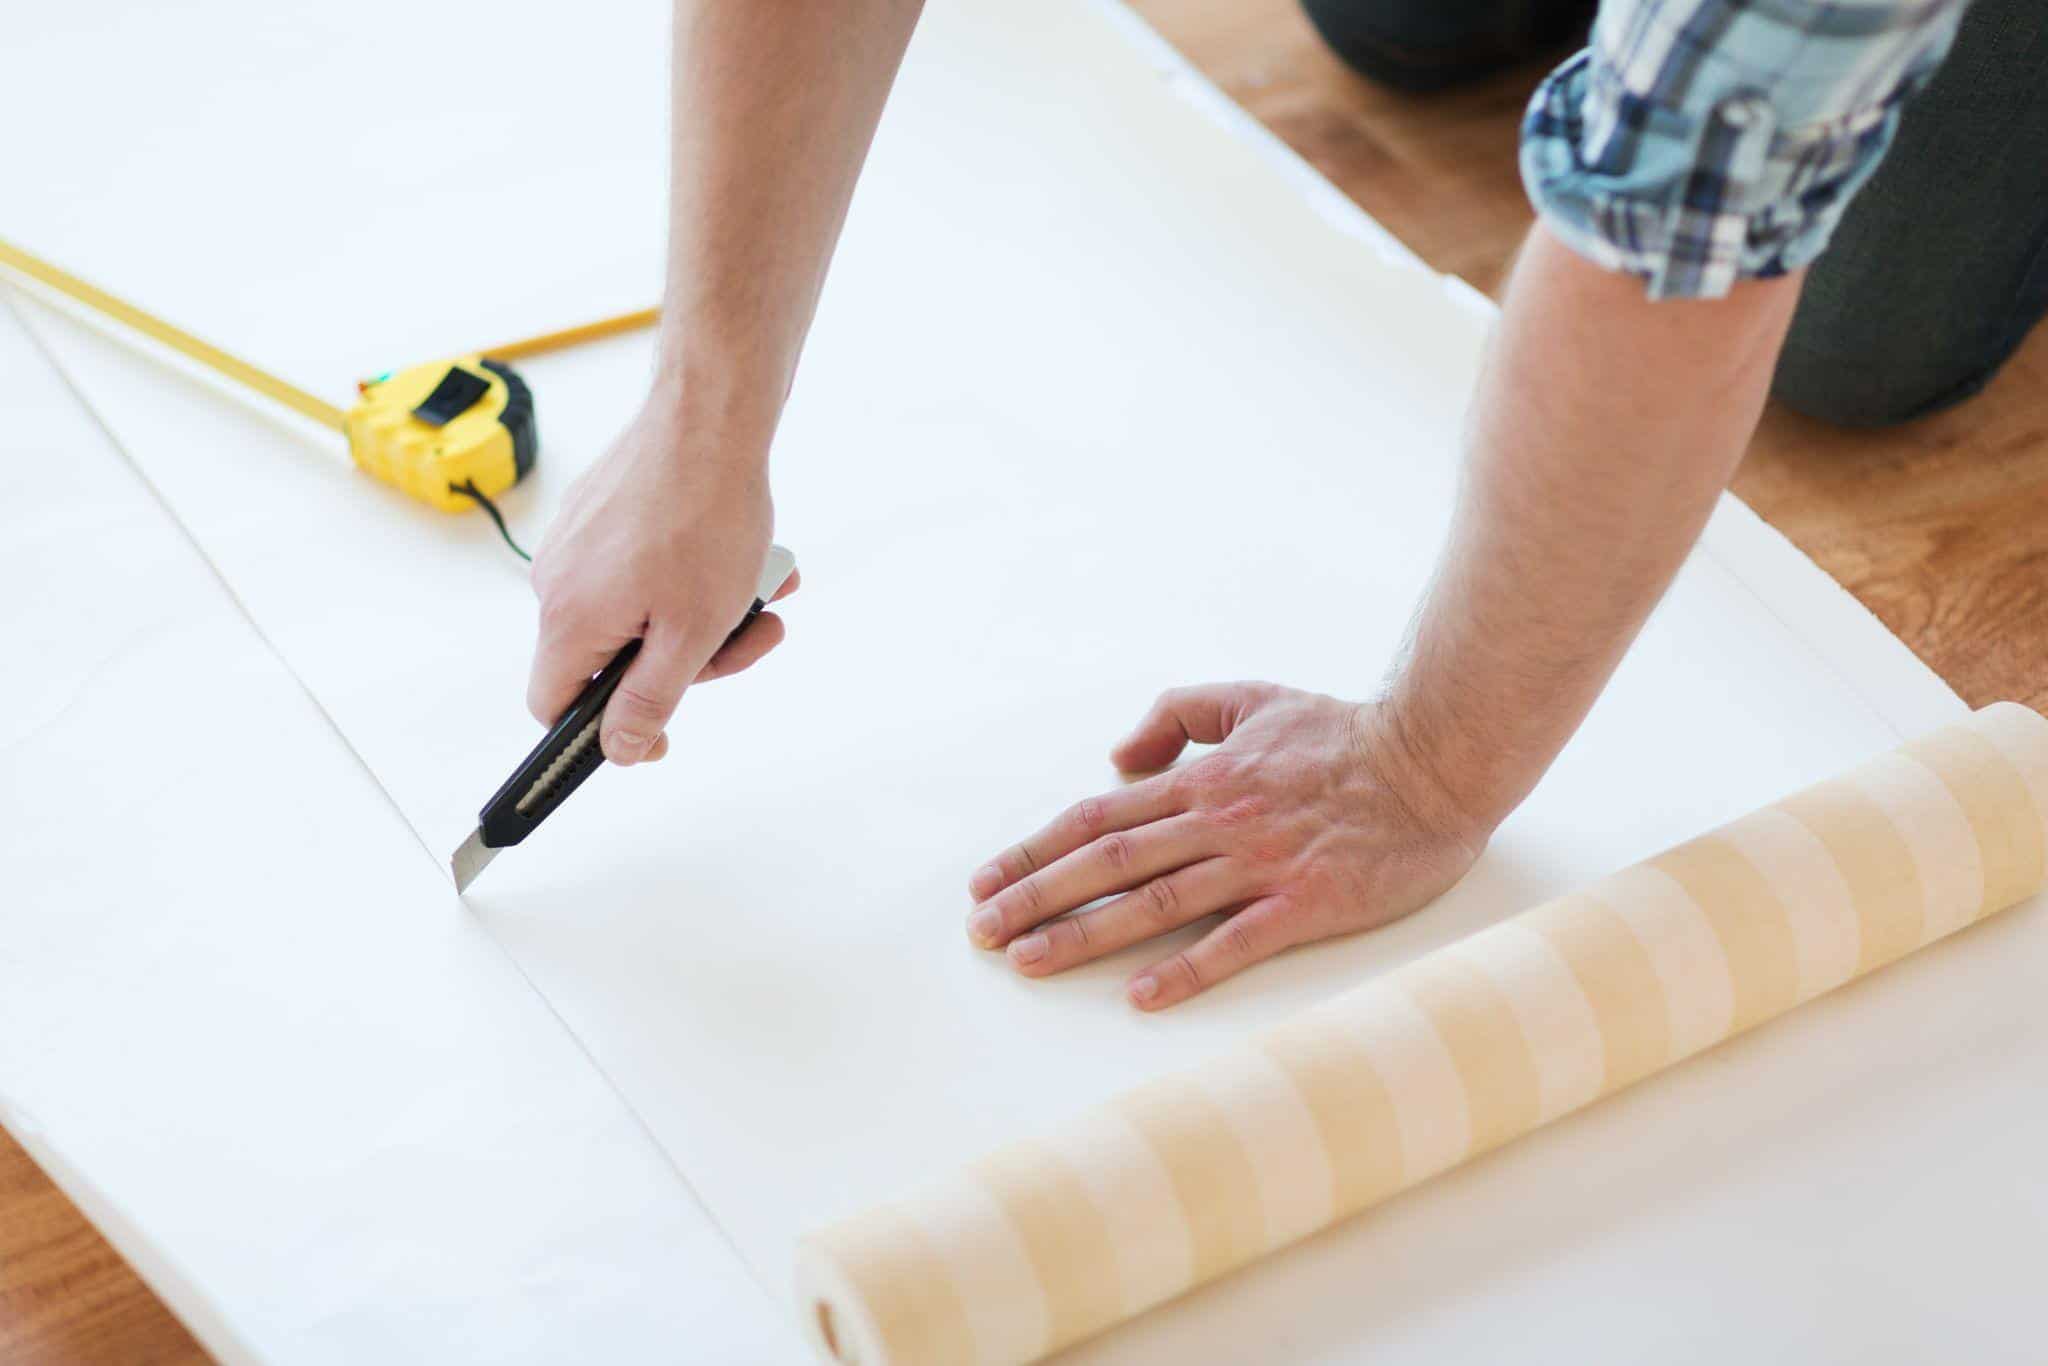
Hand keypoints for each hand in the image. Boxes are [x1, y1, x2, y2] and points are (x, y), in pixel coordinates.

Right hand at [527, 393, 794, 763]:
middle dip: (692, 657)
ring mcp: (577, 543)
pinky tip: (743, 558)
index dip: (602, 733)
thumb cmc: (704, 515)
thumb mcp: (691, 633)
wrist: (709, 417)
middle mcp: (557, 581)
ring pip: (641, 612)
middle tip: (754, 633)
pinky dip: (693, 574)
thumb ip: (650, 701)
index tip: (656, 734)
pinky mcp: (600, 515)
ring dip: (707, 613)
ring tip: (764, 587)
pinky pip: (642, 569)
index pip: (554, 706)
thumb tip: (618, 750)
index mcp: (569, 619)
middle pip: (615, 660)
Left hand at [964, 683, 1490, 1009]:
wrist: (1434, 758)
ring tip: (1031, 961)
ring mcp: (1260, 864)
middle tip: (982, 933)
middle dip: (1036, 897)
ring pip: (1155, 901)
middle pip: (1108, 862)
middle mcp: (1218, 821)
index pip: (1097, 817)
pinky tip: (1140, 997)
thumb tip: (1118, 756)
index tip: (985, 883)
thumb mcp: (1250, 698)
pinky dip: (1185, 969)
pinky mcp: (1307, 902)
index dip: (1034, 851)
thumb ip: (1177, 714)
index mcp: (1201, 778)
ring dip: (1086, 934)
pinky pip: (1236, 941)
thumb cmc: (1341, 733)